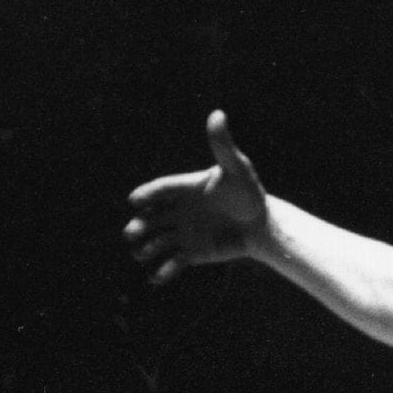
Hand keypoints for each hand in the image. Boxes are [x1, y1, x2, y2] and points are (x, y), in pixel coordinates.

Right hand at [124, 111, 271, 282]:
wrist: (260, 225)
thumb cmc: (248, 193)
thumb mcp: (237, 168)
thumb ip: (223, 145)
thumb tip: (218, 114)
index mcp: (185, 188)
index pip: (162, 190)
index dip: (148, 195)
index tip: (135, 201)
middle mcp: (179, 210)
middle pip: (153, 217)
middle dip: (140, 225)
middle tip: (131, 232)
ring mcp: (183, 232)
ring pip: (158, 240)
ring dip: (147, 248)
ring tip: (140, 254)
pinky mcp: (191, 252)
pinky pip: (173, 262)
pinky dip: (164, 270)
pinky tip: (156, 277)